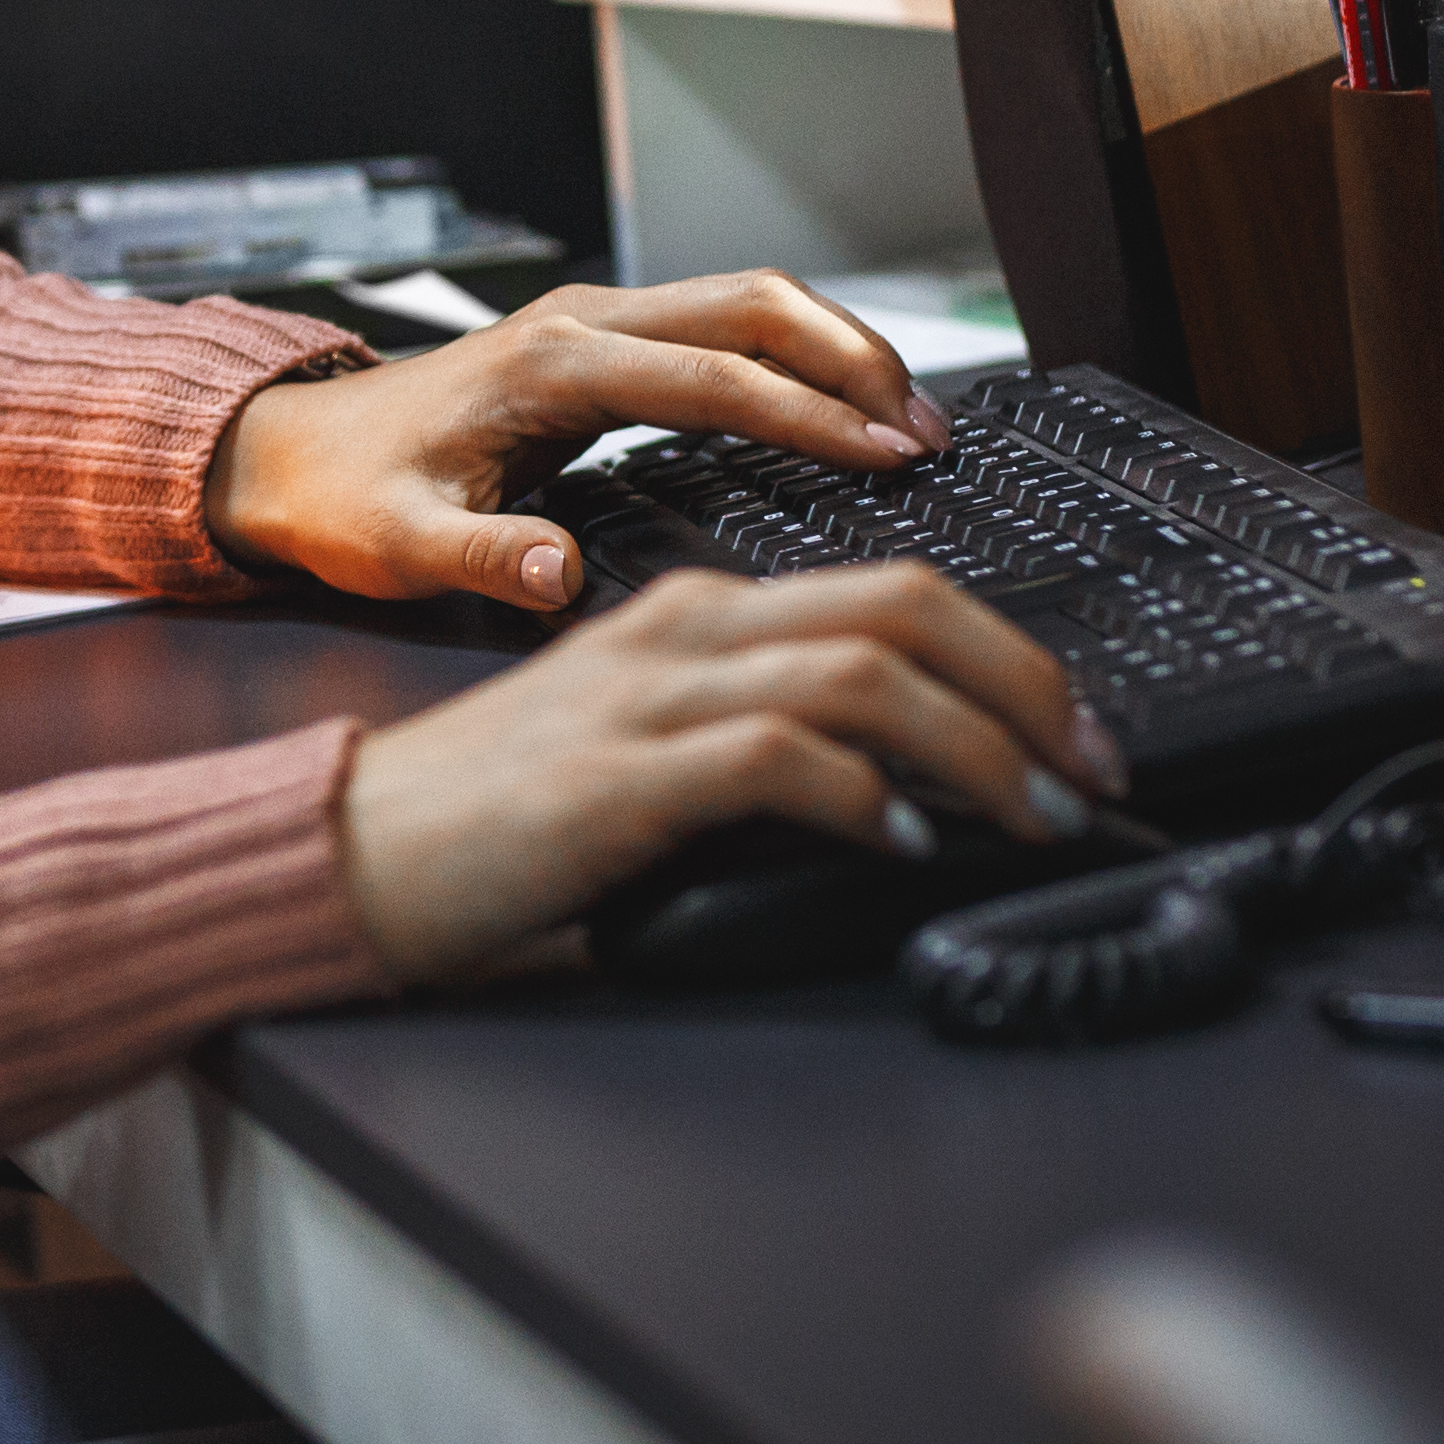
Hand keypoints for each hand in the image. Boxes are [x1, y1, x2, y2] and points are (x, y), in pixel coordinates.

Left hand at [204, 269, 955, 616]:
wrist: (287, 457)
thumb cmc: (344, 501)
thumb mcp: (398, 544)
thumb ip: (481, 558)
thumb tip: (558, 574)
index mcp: (550, 365)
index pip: (715, 377)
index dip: (812, 414)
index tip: (891, 452)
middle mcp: (582, 325)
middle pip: (753, 306)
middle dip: (853, 358)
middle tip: (932, 429)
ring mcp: (595, 327)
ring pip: (748, 304)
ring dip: (836, 348)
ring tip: (913, 416)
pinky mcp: (600, 347)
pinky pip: (723, 330)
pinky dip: (796, 358)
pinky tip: (840, 408)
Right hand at [330, 562, 1126, 983]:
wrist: (353, 852)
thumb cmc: (499, 823)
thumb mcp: (650, 753)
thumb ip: (758, 741)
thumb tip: (910, 791)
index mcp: (695, 612)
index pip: (889, 591)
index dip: (1007, 654)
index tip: (1070, 735)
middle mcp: (684, 629)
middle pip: (903, 604)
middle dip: (1028, 684)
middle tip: (1091, 767)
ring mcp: (651, 695)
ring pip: (865, 671)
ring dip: (978, 745)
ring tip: (1029, 812)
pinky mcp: (624, 773)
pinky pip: (780, 755)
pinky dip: (865, 795)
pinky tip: (901, 842)